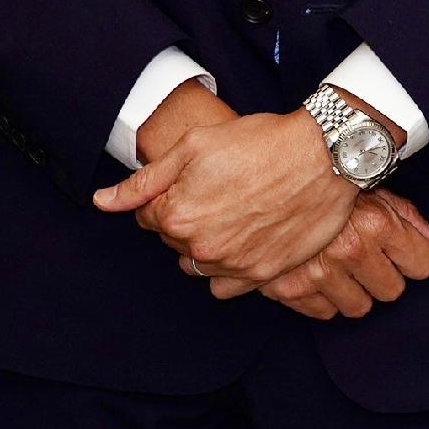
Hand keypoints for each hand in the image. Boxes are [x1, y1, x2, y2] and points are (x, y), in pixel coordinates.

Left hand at [98, 104, 355, 284]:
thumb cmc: (261, 142)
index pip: (148, 218)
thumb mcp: (195, 146)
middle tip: (221, 193)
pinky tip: (246, 242)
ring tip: (236, 214)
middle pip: (174, 242)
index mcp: (175, 215)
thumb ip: (144, 181)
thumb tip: (102, 201)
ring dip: (208, 245)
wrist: (326, 154)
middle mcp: (201, 246)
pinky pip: (228, 287)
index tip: (198, 181)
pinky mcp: (265, 272)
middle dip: (188, 220)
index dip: (170, 195)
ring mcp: (234, 263)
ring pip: (199, 264)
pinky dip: (229, 269)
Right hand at [213, 188, 428, 318]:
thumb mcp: (375, 188)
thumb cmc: (329, 180)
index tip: (401, 252)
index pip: (422, 266)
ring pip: (358, 307)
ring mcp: (317, 272)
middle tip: (366, 258)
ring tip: (339, 265)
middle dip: (383, 276)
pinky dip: (320, 297)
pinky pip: (321, 312)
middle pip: (392, 291)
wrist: (267, 174)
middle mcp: (350, 250)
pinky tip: (315, 273)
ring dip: (352, 290)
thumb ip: (410, 217)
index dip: (413, 258)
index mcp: (377, 224)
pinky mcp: (286, 287)